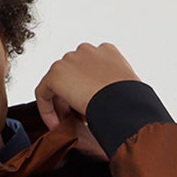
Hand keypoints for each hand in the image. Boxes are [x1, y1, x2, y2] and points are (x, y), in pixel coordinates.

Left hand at [32, 41, 138, 157]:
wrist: (123, 102)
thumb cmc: (132, 102)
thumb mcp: (125, 91)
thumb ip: (111, 89)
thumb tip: (104, 102)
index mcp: (107, 52)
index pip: (89, 70)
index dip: (88, 92)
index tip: (90, 111)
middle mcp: (87, 50)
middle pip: (72, 75)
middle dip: (73, 98)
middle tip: (78, 120)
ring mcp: (70, 59)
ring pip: (58, 84)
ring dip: (62, 105)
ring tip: (68, 124)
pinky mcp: (56, 73)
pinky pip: (44, 92)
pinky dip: (47, 109)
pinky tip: (56, 125)